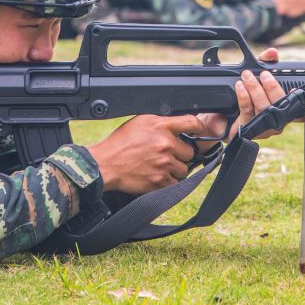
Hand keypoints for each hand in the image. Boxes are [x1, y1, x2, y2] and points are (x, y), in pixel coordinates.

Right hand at [86, 115, 203, 193]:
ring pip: (184, 169)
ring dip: (175, 169)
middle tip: (166, 154)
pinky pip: (175, 183)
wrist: (106, 164)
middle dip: (180, 153)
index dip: (198, 128)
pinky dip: (168, 181)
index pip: (192, 123)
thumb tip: (179, 125)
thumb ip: (162, 122)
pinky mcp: (160, 181)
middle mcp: (165, 144)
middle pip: (190, 151)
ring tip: (159, 165)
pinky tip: (156, 174)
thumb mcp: (141, 122)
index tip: (197, 133)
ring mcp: (164, 164)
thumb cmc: (121, 143)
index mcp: (160, 126)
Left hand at [198, 47, 284, 142]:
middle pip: (278, 105)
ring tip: (247, 77)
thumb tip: (272, 52)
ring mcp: (262, 127)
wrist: (221, 116)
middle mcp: (275, 120)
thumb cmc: (244, 96)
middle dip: (271, 87)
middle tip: (263, 74)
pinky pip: (247, 111)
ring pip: (263, 108)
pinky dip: (243, 97)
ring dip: (255, 89)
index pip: (293, 103)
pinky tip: (240, 87)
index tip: (293, 89)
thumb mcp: (256, 76)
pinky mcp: (248, 129)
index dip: (296, 98)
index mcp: (282, 108)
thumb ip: (265, 62)